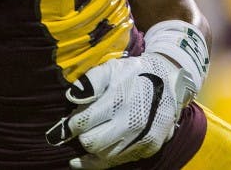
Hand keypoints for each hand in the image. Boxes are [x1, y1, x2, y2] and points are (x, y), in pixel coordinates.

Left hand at [46, 21, 208, 168]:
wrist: (170, 81)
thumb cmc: (134, 73)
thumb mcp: (111, 69)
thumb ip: (90, 82)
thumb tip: (71, 97)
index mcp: (119, 102)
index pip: (83, 123)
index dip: (68, 126)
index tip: (60, 126)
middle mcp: (132, 124)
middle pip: (92, 143)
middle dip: (79, 137)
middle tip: (74, 131)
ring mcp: (142, 139)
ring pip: (105, 156)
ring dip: (90, 151)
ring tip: (81, 143)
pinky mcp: (149, 148)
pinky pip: (120, 161)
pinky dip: (103, 160)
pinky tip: (87, 159)